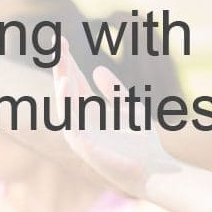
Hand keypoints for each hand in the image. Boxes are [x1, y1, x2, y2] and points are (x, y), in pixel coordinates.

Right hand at [52, 39, 181, 197]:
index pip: (76, 83)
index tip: (63, 41)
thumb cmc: (143, 144)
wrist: (154, 170)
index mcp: (91, 113)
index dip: (69, 62)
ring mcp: (82, 135)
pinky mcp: (85, 148)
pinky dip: (68, 105)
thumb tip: (96, 68)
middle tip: (57, 41)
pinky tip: (67, 85)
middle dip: (62, 67)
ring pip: (66, 106)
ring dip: (62, 84)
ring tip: (62, 63)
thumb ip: (114, 91)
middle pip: (68, 90)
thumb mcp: (130, 108)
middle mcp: (82, 122)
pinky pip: (72, 123)